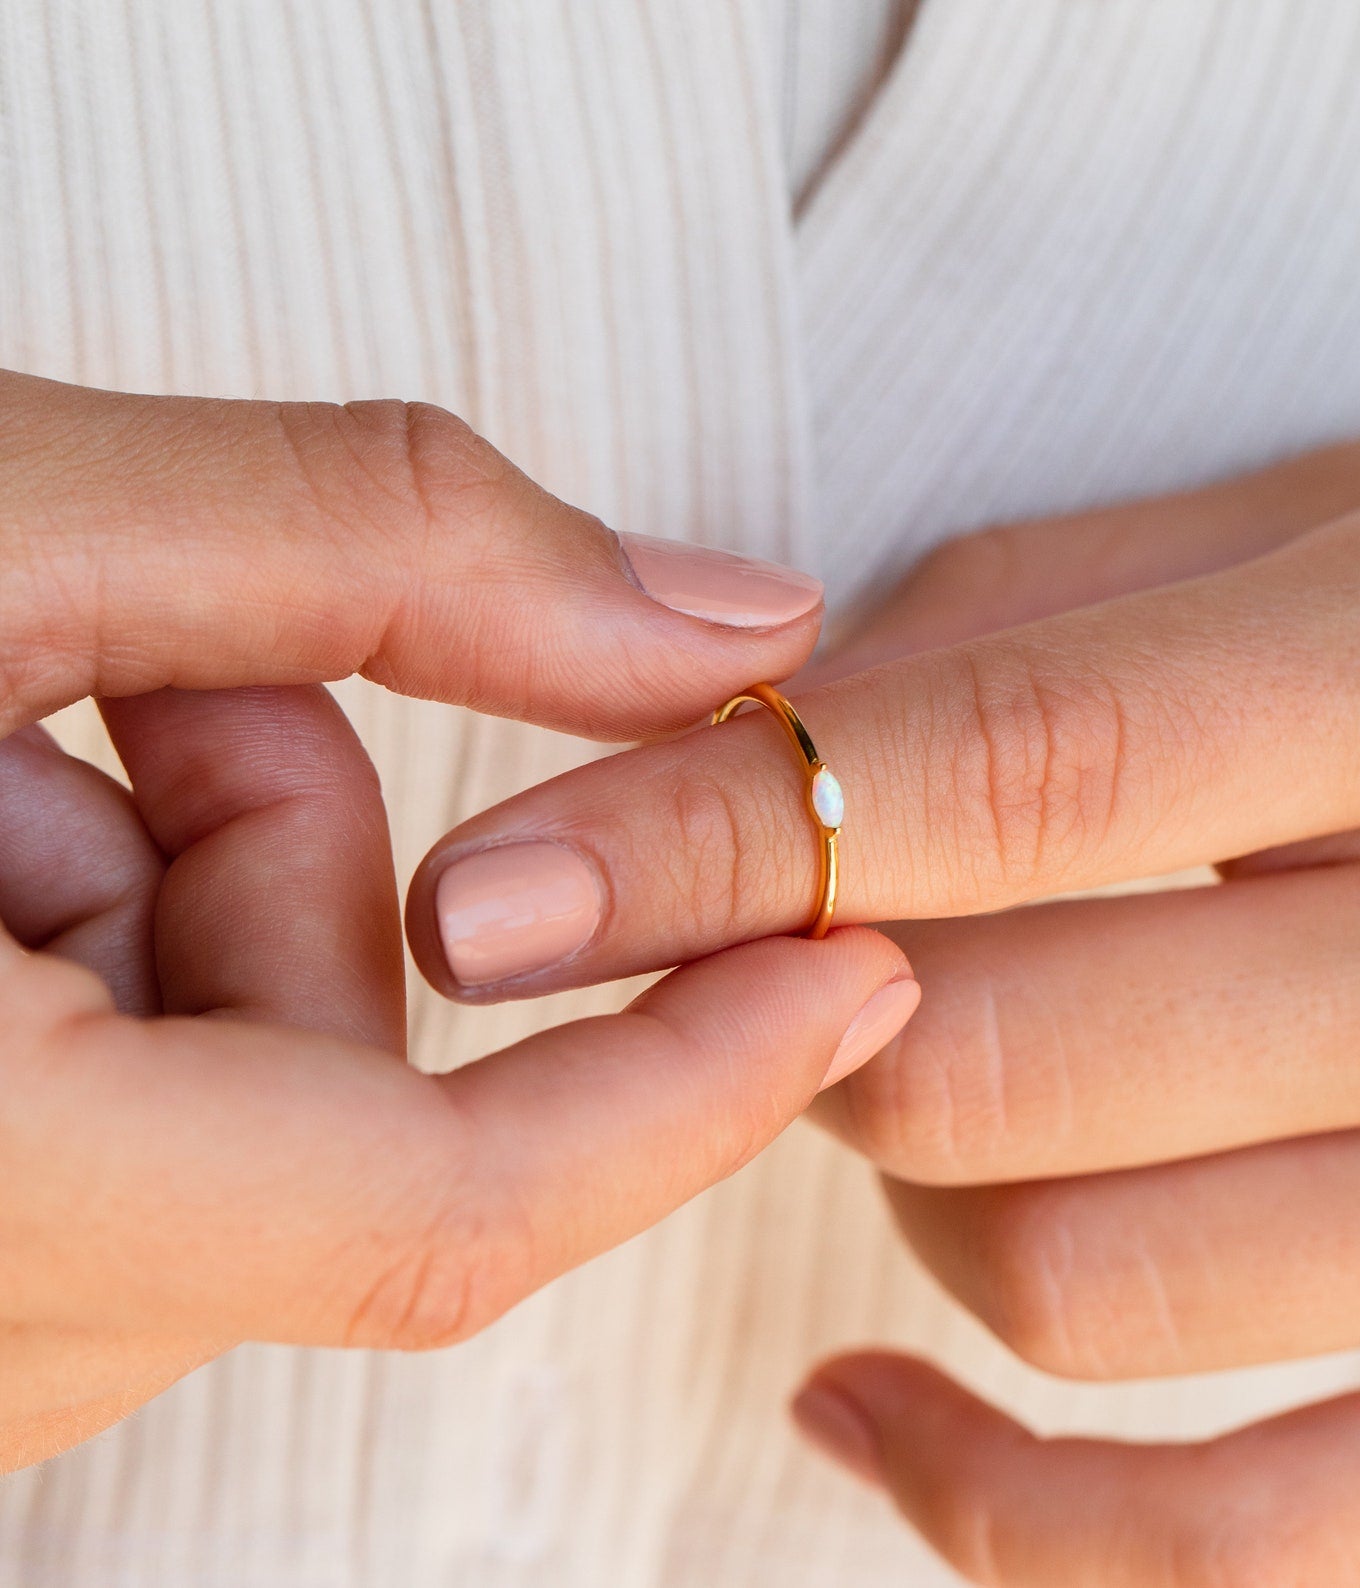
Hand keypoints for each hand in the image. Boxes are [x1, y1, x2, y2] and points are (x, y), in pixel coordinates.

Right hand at [0, 369, 911, 1470]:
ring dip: (172, 876)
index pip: (435, 1217)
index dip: (683, 1090)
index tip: (851, 968)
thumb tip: (727, 621)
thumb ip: (392, 544)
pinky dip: (103, 946)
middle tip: (113, 669)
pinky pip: (137, 1120)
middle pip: (328, 1104)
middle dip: (286, 842)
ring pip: (233, 1102)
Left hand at [411, 433, 1359, 1585]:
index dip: (705, 838)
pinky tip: (866, 1401)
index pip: (1000, 778)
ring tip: (930, 1070)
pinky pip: (1225, 1551)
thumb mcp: (1350, 519)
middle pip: (978, 1063)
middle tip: (754, 943)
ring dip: (902, 1181)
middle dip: (786, 1007)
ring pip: (1057, 1281)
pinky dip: (993, 1504)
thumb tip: (767, 728)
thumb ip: (1040, 607)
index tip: (498, 894)